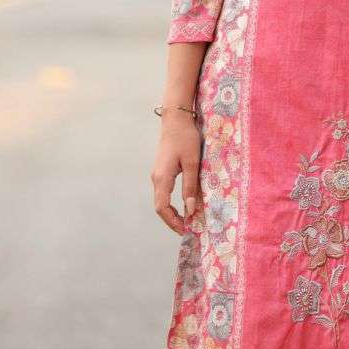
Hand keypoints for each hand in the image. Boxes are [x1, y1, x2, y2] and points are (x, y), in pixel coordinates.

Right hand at [151, 120, 202, 234]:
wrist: (176, 119)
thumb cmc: (186, 138)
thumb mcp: (193, 163)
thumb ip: (190, 187)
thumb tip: (191, 210)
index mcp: (162, 178)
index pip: (162, 208)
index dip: (173, 222)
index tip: (187, 230)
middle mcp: (156, 178)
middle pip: (160, 207)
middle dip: (173, 220)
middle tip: (189, 230)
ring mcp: (157, 174)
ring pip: (162, 200)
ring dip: (173, 212)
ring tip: (189, 221)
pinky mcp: (162, 170)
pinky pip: (165, 192)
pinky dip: (172, 203)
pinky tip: (185, 205)